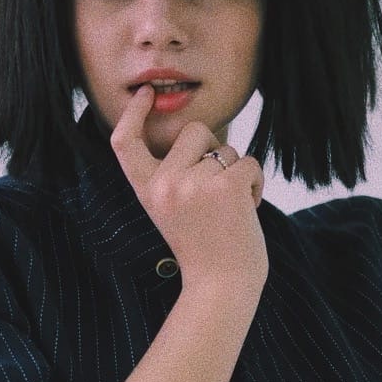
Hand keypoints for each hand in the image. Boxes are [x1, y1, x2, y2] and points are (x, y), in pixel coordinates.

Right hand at [109, 85, 268, 289]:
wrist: (221, 287)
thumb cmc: (204, 248)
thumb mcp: (172, 210)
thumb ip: (174, 174)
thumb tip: (197, 133)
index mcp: (147, 190)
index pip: (125, 142)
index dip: (133, 114)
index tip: (145, 94)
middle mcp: (165, 184)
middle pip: (193, 131)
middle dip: (213, 150)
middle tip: (216, 192)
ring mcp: (195, 184)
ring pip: (226, 148)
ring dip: (237, 172)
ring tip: (230, 209)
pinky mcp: (227, 187)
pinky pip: (249, 162)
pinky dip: (256, 182)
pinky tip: (247, 209)